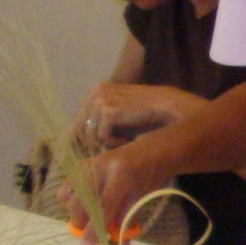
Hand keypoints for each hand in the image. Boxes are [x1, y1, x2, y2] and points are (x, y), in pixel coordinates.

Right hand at [59, 140, 166, 244]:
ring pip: (68, 195)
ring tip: (88, 217)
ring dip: (75, 212)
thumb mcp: (141, 200)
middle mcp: (101, 166)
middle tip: (90, 233)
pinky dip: (71, 200)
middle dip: (82, 223)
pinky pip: (67, 186)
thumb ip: (128, 224)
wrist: (148, 152)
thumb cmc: (148, 178)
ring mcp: (89, 163)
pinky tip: (84, 203)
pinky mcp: (81, 163)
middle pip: (81, 202)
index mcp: (122, 175)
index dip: (94, 228)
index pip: (104, 206)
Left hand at [73, 82, 204, 151]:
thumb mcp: (121, 113)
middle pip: (78, 128)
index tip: (90, 152)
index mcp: (98, 91)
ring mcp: (101, 100)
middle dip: (91, 144)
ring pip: (90, 134)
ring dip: (105, 144)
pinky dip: (114, 143)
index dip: (81, 138)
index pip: (78, 120)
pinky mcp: (108, 111)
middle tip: (104, 153)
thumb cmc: (147, 113)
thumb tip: (82, 141)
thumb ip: (102, 120)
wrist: (167, 106)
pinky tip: (127, 141)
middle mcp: (96, 93)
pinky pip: (102, 136)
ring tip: (122, 144)